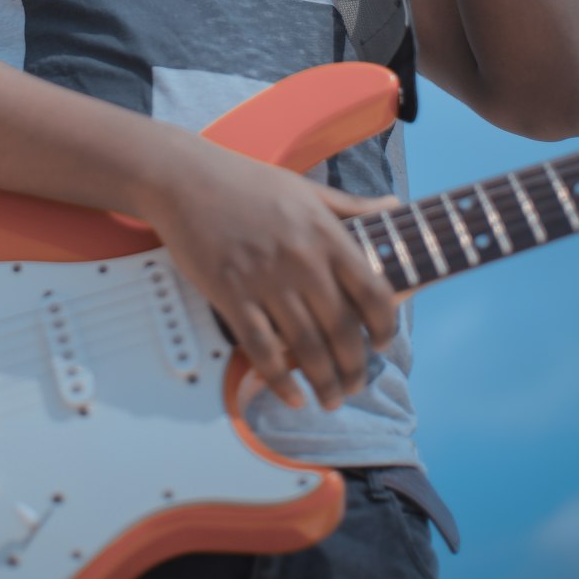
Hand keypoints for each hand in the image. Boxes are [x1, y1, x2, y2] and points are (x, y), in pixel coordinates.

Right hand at [144, 137, 398, 410]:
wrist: (185, 179)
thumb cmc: (245, 182)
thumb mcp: (306, 189)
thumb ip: (352, 206)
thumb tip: (392, 203)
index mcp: (325, 234)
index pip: (373, 292)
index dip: (385, 326)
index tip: (382, 343)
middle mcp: (301, 260)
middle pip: (342, 330)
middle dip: (355, 367)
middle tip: (355, 384)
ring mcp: (265, 280)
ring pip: (306, 347)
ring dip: (324, 382)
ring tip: (331, 399)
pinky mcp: (231, 295)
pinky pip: (262, 349)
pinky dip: (279, 380)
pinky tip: (291, 395)